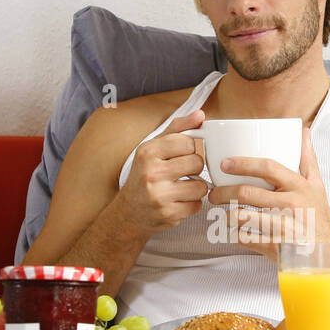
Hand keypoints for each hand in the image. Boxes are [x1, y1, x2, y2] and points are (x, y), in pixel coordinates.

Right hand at [120, 110, 209, 238]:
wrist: (129, 212)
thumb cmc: (145, 175)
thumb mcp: (154, 148)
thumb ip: (178, 129)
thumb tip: (200, 114)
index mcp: (148, 152)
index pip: (188, 142)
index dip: (190, 149)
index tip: (181, 155)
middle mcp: (151, 173)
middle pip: (197, 163)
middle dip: (194, 168)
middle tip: (183, 173)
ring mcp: (160, 196)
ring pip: (201, 186)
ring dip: (196, 187)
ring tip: (183, 187)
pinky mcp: (169, 214)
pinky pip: (197, 205)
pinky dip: (192, 203)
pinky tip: (179, 201)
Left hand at [207, 123, 329, 262]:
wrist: (328, 251)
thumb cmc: (320, 216)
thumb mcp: (317, 185)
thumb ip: (308, 158)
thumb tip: (304, 131)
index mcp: (298, 186)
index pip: (268, 167)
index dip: (243, 163)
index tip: (225, 163)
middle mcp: (291, 205)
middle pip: (247, 192)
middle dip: (223, 192)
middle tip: (214, 193)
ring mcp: (283, 227)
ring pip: (241, 217)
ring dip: (226, 215)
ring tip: (222, 214)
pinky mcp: (276, 247)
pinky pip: (245, 239)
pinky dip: (235, 235)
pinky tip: (234, 233)